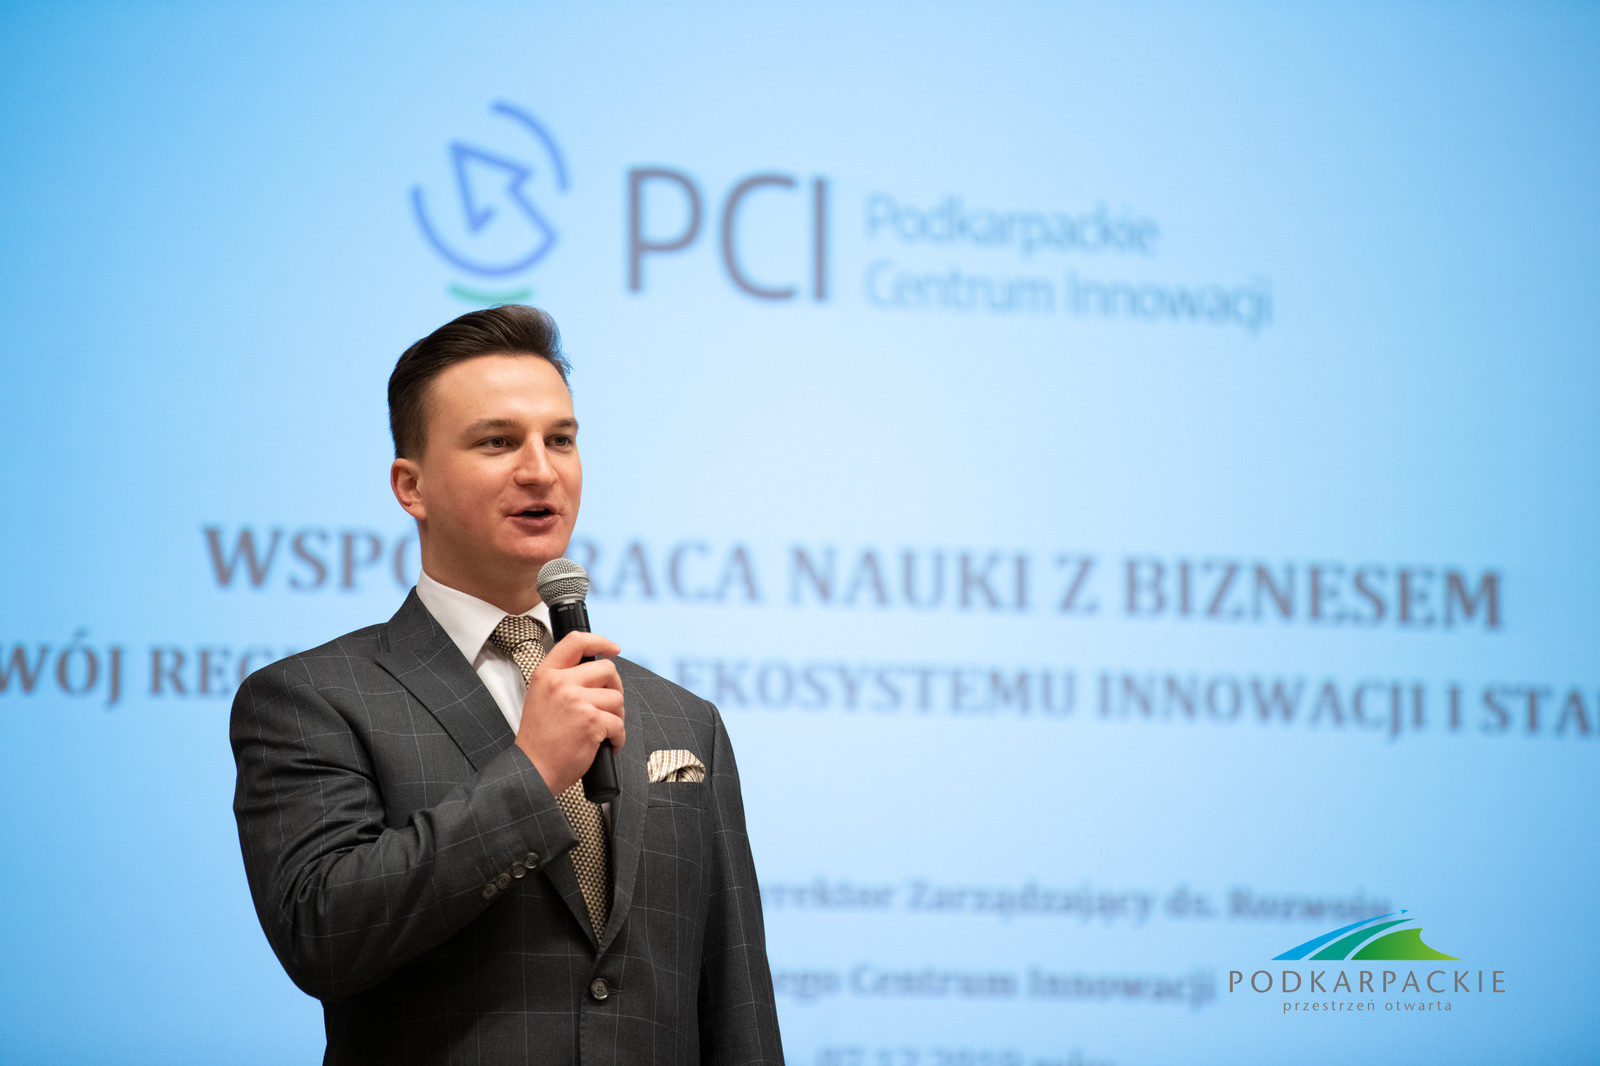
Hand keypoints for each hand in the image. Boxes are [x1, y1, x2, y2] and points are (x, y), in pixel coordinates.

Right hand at [513, 632, 624, 796]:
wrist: (532, 770)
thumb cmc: (539, 741)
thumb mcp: (540, 698)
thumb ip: (562, 681)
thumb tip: (595, 672)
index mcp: (546, 674)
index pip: (576, 641)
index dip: (600, 641)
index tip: (613, 648)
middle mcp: (560, 683)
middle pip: (607, 669)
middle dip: (615, 688)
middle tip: (609, 705)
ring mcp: (576, 701)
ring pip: (616, 698)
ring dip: (616, 717)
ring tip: (603, 730)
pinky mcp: (591, 721)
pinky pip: (618, 723)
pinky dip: (618, 737)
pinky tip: (606, 745)